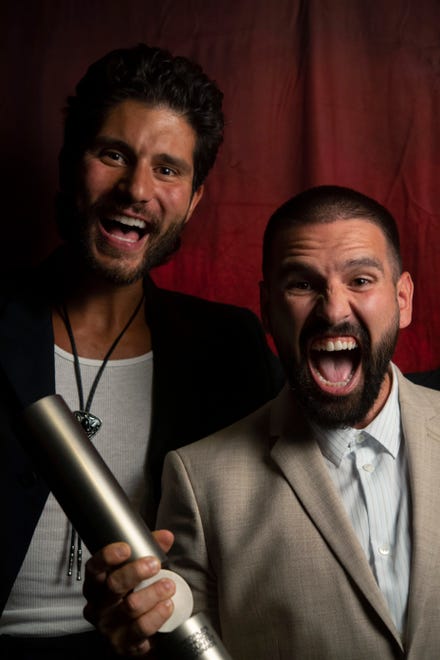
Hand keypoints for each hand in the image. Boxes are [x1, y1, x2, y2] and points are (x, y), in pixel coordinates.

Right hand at [83, 530, 174, 655]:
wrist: (137, 633)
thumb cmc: (134, 595)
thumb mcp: (139, 570)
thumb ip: (150, 550)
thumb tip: (165, 537)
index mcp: (96, 584)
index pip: (94, 568)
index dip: (108, 556)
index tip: (126, 549)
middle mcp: (98, 605)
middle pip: (113, 585)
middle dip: (135, 572)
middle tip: (154, 564)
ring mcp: (108, 627)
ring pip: (130, 607)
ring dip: (152, 593)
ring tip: (168, 585)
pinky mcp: (122, 644)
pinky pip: (140, 629)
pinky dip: (156, 616)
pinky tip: (166, 606)